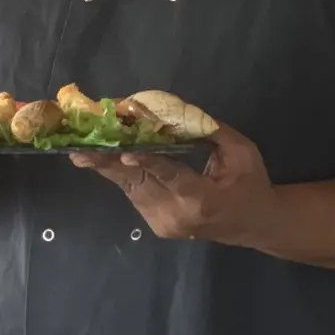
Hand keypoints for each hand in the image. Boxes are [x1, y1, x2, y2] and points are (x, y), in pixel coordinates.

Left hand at [72, 125, 278, 246]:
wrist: (255, 223)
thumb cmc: (250, 183)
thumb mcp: (241, 152)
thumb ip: (210, 131)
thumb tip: (173, 110)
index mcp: (203, 199)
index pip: (171, 178)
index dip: (148, 163)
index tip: (124, 151)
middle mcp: (178, 215)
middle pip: (138, 184)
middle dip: (107, 164)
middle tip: (79, 151)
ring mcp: (164, 223)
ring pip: (130, 188)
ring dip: (108, 166)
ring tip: (83, 150)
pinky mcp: (156, 224)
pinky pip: (135, 192)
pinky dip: (121, 172)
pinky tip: (105, 157)